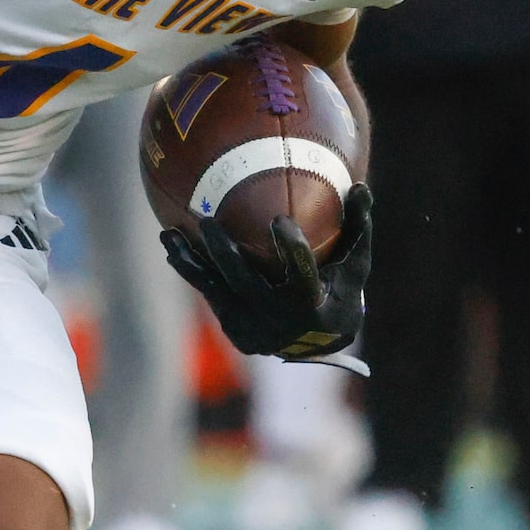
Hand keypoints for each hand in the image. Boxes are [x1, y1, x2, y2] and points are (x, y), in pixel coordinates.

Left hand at [161, 183, 372, 359]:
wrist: (317, 343)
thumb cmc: (340, 291)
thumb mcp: (354, 264)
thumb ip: (357, 227)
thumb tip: (361, 186)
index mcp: (316, 304)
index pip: (303, 276)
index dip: (291, 250)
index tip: (278, 220)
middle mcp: (282, 321)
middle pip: (246, 282)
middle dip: (223, 252)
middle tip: (206, 219)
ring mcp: (255, 330)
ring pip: (217, 290)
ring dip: (191, 260)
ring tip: (167, 233)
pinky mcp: (236, 332)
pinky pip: (211, 296)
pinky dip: (193, 272)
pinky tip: (174, 248)